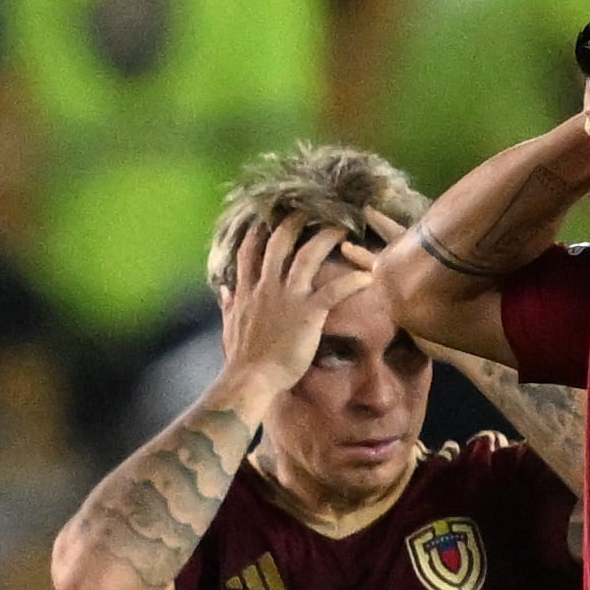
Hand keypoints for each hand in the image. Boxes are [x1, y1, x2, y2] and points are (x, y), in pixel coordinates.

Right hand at [216, 212, 374, 401]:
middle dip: (293, 223)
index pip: (250, 252)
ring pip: (307, 257)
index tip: (268, 216)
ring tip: (342, 228)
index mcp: (248, 291)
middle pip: (279, 243)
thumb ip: (228, 304)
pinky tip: (367, 276)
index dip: (259, 231)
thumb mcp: (229, 326)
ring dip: (325, 239)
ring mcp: (287, 298)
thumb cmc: (242, 360)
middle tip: (308, 209)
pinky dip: (351, 281)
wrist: (250, 380)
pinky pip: (333, 292)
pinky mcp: (307, 314)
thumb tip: (222, 290)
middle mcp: (266, 287)